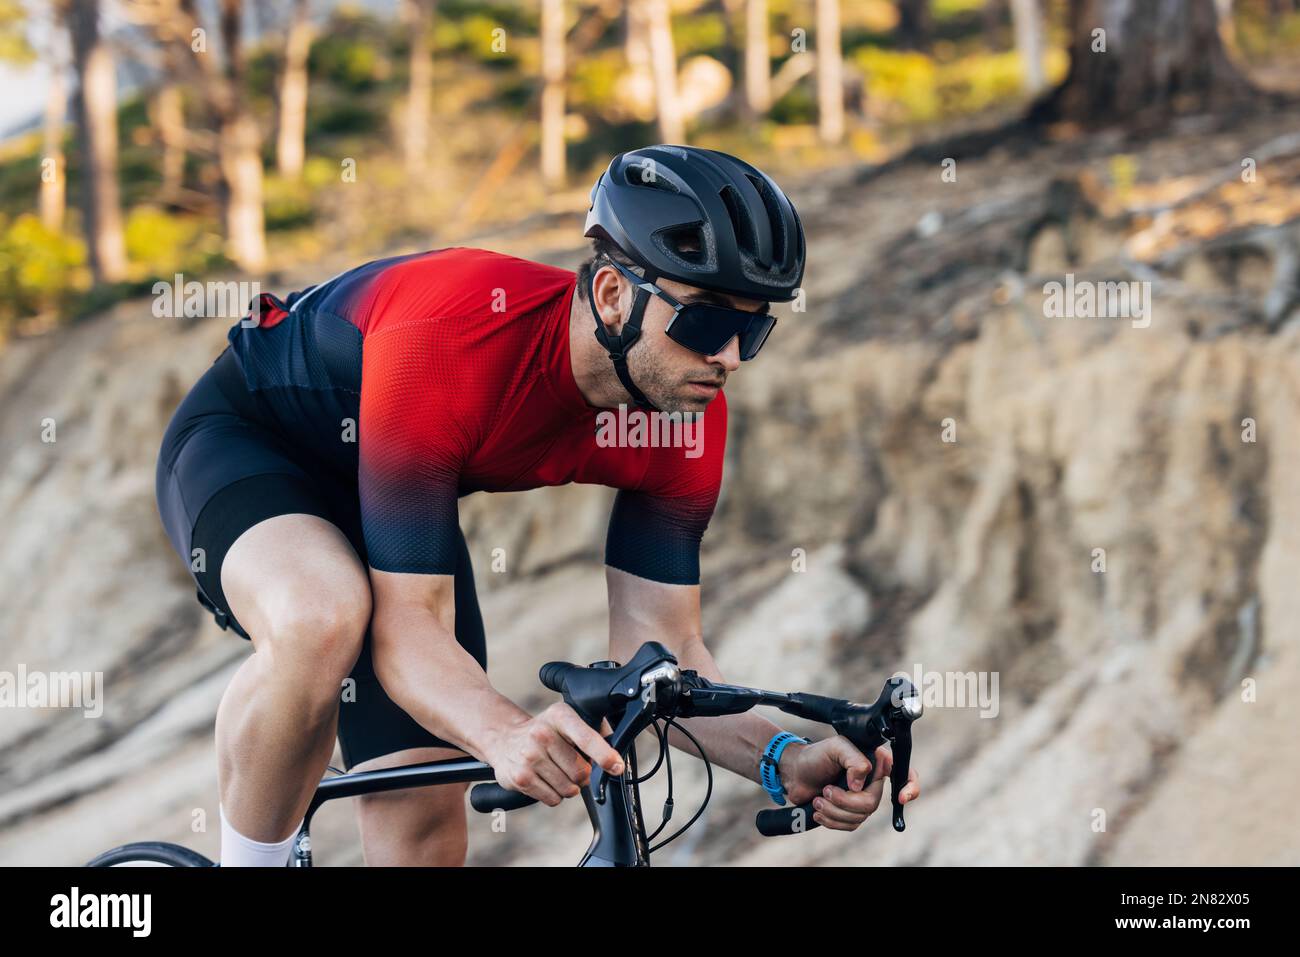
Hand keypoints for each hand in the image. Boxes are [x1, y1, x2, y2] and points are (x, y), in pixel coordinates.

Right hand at [483, 702, 623, 806]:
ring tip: (556, 772)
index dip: (605, 755)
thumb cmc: (544, 731)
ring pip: (569, 789)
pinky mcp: (520, 778)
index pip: (587, 738)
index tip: (616, 767)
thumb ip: (594, 731)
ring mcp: (529, 757)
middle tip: (572, 767)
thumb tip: (617, 750)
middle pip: (581, 772)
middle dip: (583, 776)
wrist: (503, 738)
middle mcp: (542, 734)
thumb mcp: (566, 720)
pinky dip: (554, 795)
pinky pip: (553, 799)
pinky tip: (544, 779)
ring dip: (569, 787)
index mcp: (559, 716)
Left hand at [778, 736, 920, 831]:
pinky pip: (849, 825)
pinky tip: (819, 810)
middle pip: (872, 802)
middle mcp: (872, 781)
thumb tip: (860, 785)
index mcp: (874, 762)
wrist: (794, 772)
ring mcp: (861, 799)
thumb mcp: (836, 747)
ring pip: (859, 817)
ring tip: (818, 799)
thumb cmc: (815, 756)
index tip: (902, 797)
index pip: (904, 773)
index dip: (910, 787)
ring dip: (834, 810)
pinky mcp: (849, 813)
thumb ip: (854, 760)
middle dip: (845, 801)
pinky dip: (832, 820)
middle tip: (826, 791)